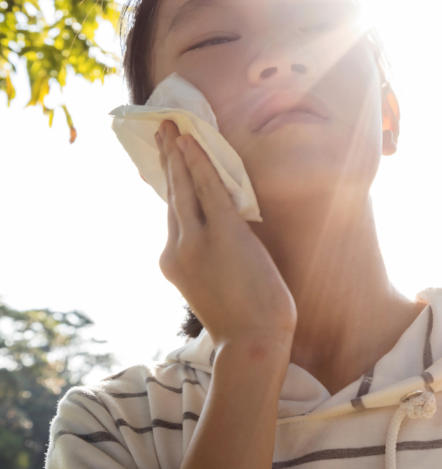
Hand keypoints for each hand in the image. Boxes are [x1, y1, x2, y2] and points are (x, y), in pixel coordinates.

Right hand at [156, 120, 296, 352]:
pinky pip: (209, 189)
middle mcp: (177, 249)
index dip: (170, 184)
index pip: (172, 214)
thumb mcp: (217, 288)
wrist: (253, 341)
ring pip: (184, 188)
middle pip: (172, 195)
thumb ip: (211, 261)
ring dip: (179, 154)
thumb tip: (225, 242)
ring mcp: (197, 241)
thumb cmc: (245, 321)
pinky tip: (192, 143)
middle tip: (162, 131)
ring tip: (173, 127)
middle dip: (168, 160)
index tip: (165, 161)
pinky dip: (200, 164)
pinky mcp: (222, 234)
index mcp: (173, 262)